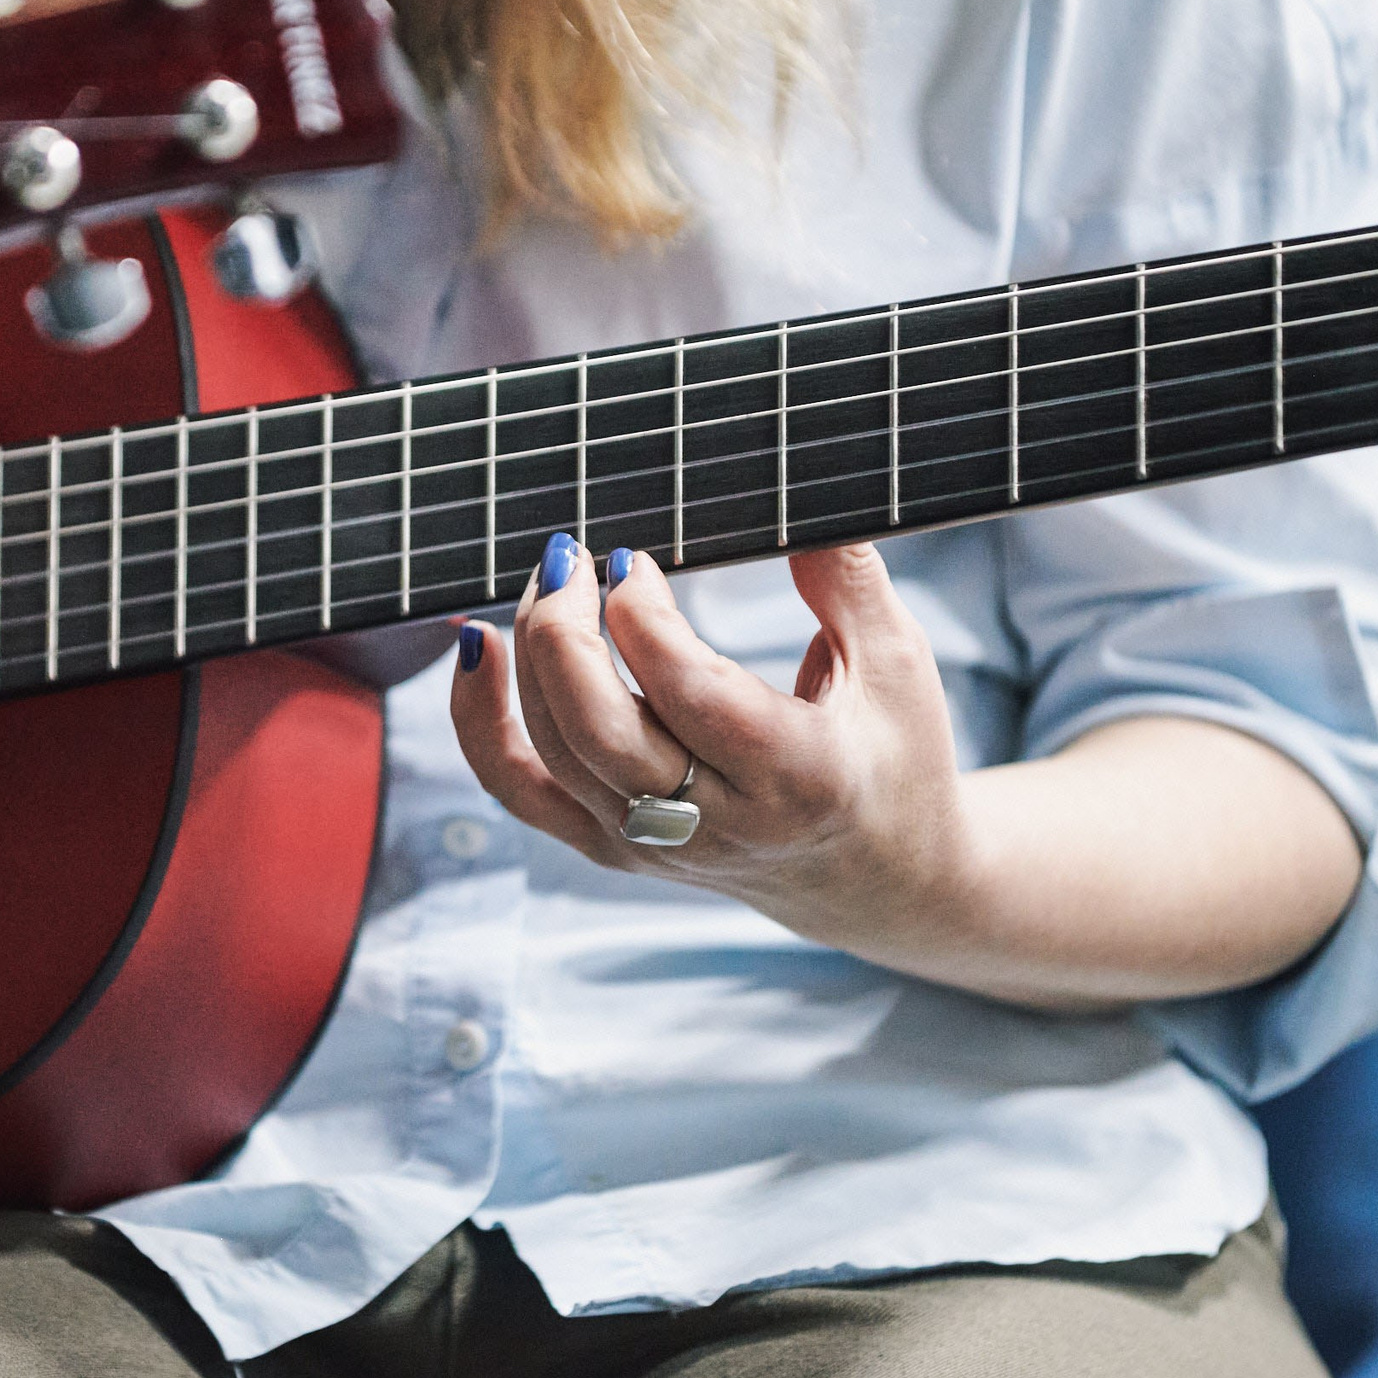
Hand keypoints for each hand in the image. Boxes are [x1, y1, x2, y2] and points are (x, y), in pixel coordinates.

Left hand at [450, 534, 984, 970]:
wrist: (874, 878)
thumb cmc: (892, 756)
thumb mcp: (899, 664)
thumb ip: (846, 581)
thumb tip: (789, 500)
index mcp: (799, 775)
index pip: (690, 694)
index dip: (642, 618)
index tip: (633, 557)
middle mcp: (719, 823)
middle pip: (599, 731)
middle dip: (563, 631)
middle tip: (571, 556)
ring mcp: (655, 845)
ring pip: (553, 752)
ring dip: (530, 654)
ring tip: (550, 578)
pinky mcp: (612, 847)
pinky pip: (519, 789)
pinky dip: (479, 722)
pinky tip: (478, 649)